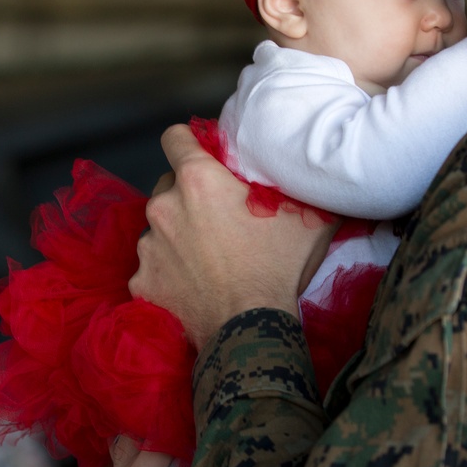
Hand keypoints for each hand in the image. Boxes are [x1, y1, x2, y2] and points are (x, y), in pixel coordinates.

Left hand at [130, 124, 338, 348]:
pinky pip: (152, 267)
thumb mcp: (307, 220)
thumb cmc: (278, 267)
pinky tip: (193, 284)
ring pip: (159, 227)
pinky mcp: (143, 281)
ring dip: (177, 234)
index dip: (189, 142)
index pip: (175, 138)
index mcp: (198, 181)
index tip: (202, 154)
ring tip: (207, 257)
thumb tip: (324, 178)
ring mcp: (149, 246)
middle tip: (218, 217)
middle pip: (168, 184)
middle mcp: (164, 207)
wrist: (250, 328)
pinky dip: (168, 272)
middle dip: (188, 195)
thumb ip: (306, 189)